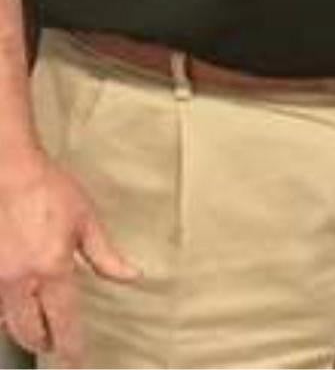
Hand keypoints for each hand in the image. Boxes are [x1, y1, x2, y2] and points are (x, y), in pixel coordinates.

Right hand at [0, 151, 136, 362]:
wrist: (10, 173)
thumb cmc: (51, 191)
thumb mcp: (87, 221)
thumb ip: (106, 256)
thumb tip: (131, 276)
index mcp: (52, 270)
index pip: (64, 320)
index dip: (71, 344)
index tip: (76, 359)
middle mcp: (21, 280)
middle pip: (30, 330)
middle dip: (46, 343)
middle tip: (60, 346)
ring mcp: (0, 278)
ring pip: (9, 322)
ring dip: (26, 332)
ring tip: (42, 334)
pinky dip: (9, 315)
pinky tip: (20, 311)